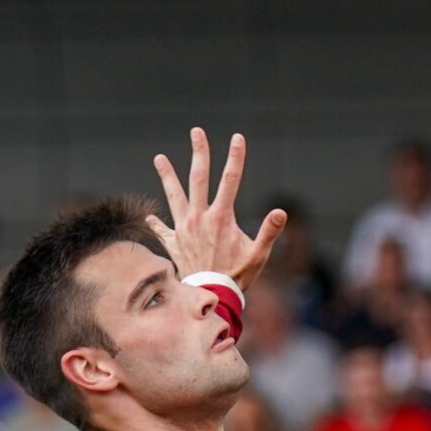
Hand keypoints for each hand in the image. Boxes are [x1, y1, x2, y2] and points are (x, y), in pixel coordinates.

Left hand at [146, 128, 287, 292]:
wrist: (210, 297)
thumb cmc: (237, 277)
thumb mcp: (258, 255)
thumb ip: (268, 232)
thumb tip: (280, 212)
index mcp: (221, 217)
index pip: (230, 180)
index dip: (235, 158)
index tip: (238, 138)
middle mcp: (199, 218)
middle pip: (198, 178)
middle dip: (199, 153)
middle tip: (196, 132)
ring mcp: (184, 229)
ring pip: (174, 196)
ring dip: (167, 176)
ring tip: (158, 158)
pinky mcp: (174, 244)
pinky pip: (162, 231)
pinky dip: (156, 224)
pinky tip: (149, 217)